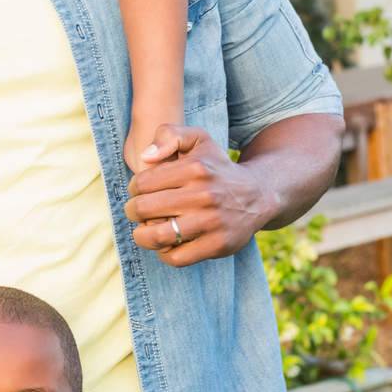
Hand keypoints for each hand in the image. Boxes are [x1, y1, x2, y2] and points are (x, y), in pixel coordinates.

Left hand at [124, 124, 273, 266]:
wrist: (258, 194)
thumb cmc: (217, 167)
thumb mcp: (199, 139)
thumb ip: (169, 134)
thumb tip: (146, 156)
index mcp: (194, 168)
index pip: (142, 183)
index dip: (133, 189)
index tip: (138, 192)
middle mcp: (203, 195)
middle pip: (144, 209)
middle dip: (133, 211)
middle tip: (138, 212)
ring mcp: (211, 222)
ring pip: (157, 236)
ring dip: (142, 236)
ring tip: (144, 232)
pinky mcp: (217, 245)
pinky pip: (176, 257)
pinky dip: (164, 253)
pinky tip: (166, 245)